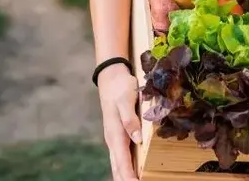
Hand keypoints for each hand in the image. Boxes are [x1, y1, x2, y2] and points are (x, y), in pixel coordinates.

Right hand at [97, 64, 142, 180]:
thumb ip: (130, 119)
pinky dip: (125, 169)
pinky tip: (131, 174)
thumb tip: (136, 139)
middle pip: (118, 168)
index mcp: (115, 134)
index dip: (129, 177)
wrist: (111, 78)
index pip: (122, 162)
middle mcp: (113, 140)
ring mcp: (115, 139)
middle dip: (126, 180)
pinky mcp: (118, 136)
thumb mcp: (126, 100)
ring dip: (124, 176)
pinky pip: (121, 158)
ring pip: (118, 165)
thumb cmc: (120, 87)